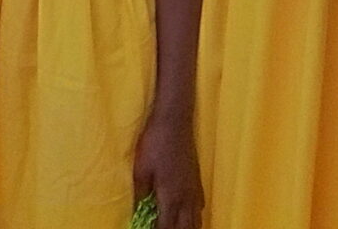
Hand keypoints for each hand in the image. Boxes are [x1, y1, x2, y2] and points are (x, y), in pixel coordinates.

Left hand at [131, 109, 205, 228]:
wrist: (175, 120)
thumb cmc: (155, 143)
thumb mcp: (141, 170)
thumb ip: (141, 195)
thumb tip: (137, 214)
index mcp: (171, 197)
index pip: (167, 228)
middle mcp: (186, 198)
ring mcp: (194, 189)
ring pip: (196, 220)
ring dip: (187, 228)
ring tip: (178, 228)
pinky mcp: (198, 180)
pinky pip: (200, 208)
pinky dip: (195, 218)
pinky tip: (188, 215)